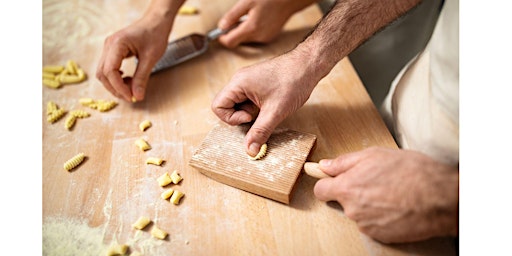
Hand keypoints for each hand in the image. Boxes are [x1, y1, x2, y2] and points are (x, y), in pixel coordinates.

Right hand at [96, 15, 171, 101]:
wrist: (156, 22)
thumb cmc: (155, 35)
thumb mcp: (151, 58)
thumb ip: (142, 78)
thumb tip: (137, 97)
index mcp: (117, 44)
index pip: (110, 71)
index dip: (119, 87)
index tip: (131, 97)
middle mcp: (109, 45)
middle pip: (103, 74)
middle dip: (115, 88)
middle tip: (131, 97)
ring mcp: (109, 47)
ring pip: (103, 73)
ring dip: (115, 85)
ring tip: (131, 88)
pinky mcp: (112, 51)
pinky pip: (108, 68)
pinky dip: (116, 78)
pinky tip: (128, 80)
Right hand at [211, 50, 318, 155]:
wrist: (308, 65)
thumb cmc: (292, 81)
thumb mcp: (275, 112)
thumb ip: (260, 132)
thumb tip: (250, 150)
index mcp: (238, 83)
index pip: (218, 106)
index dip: (231, 118)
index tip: (250, 117)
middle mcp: (240, 80)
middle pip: (226, 106)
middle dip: (241, 116)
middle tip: (259, 115)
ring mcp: (248, 81)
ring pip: (238, 104)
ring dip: (250, 112)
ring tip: (268, 109)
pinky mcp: (257, 83)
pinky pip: (248, 100)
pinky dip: (256, 107)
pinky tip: (271, 105)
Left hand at [217, 0, 315, 47]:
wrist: (290, 0)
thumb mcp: (247, 2)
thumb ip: (232, 16)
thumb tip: (221, 26)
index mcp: (251, 28)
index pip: (230, 42)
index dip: (221, 37)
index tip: (219, 31)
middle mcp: (258, 37)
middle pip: (237, 41)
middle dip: (233, 31)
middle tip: (235, 17)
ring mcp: (265, 39)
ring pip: (246, 39)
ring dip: (243, 30)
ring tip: (249, 15)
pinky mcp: (269, 38)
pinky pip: (255, 37)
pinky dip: (251, 30)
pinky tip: (257, 18)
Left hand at [314, 147, 458, 242]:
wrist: (441, 197)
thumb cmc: (411, 172)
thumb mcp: (374, 155)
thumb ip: (344, 162)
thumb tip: (325, 165)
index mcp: (347, 188)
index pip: (320, 190)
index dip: (327, 183)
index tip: (334, 180)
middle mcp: (352, 209)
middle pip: (342, 201)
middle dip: (353, 192)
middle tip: (374, 181)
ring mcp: (365, 225)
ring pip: (358, 212)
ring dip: (368, 204)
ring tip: (390, 193)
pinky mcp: (379, 235)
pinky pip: (372, 224)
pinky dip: (380, 216)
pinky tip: (396, 206)